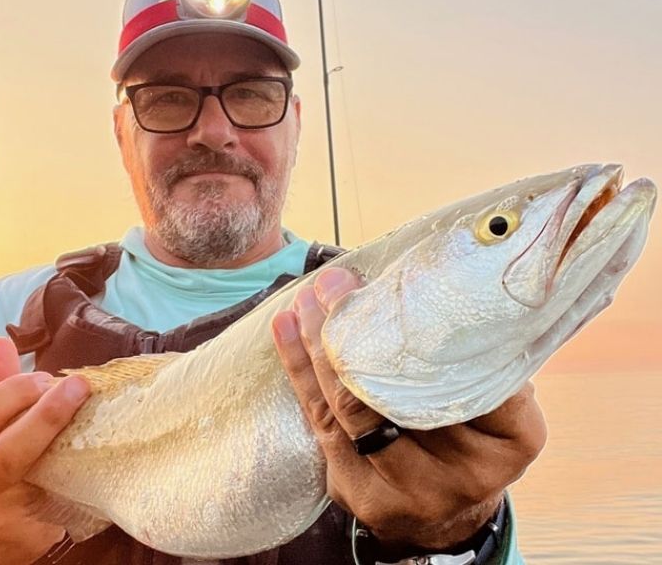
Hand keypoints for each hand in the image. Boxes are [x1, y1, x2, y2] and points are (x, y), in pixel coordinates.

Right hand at [0, 338, 90, 564]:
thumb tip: (2, 342)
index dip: (14, 390)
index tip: (44, 377)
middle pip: (9, 453)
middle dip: (47, 416)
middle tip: (80, 387)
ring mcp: (0, 520)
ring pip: (42, 482)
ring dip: (74, 448)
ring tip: (99, 419)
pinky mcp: (31, 541)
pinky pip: (65, 506)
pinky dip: (86, 482)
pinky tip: (106, 461)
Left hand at [272, 267, 546, 554]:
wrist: (448, 516)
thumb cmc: (476, 438)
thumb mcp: (503, 404)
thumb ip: (480, 356)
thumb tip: (440, 280)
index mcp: (510, 441)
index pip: (471, 374)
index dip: (432, 328)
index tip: (401, 281)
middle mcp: (460, 474)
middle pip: (396, 396)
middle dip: (356, 331)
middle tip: (335, 282)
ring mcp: (401, 489)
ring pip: (348, 409)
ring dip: (320, 345)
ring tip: (307, 298)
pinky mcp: (352, 489)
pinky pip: (318, 421)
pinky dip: (300, 370)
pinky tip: (287, 327)